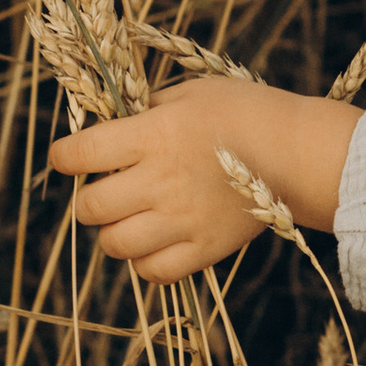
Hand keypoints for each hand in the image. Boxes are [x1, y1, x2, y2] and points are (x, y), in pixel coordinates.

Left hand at [48, 75, 354, 281]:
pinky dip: (144, 261)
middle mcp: (161, 180)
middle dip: (88, 200)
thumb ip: (148, 109)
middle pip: (91, 207)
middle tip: (103, 192)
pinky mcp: (205, 249)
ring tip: (129, 220)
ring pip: (115, 245)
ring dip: (113, 233)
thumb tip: (114, 124)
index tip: (68, 158)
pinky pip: (153, 271)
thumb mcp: (193, 93)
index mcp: (154, 135)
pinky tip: (154, 243)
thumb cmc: (248, 111)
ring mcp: (183, 219)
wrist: (301, 152)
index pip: (81, 153)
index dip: (64, 157)